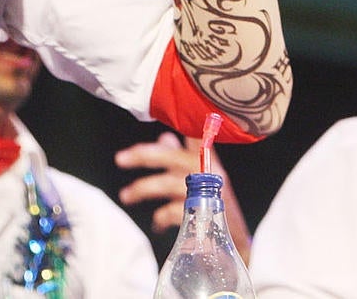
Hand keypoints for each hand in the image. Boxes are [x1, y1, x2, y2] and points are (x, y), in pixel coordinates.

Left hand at [115, 131, 252, 262]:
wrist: (236, 240)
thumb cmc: (215, 205)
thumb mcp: (203, 178)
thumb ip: (182, 157)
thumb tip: (164, 137)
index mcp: (207, 160)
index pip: (194, 134)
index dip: (182, 123)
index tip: (160, 116)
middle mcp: (207, 172)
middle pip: (171, 156)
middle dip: (143, 155)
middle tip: (120, 159)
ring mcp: (205, 193)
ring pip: (167, 183)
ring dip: (142, 189)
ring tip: (126, 195)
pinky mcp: (202, 215)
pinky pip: (171, 212)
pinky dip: (160, 217)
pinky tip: (157, 223)